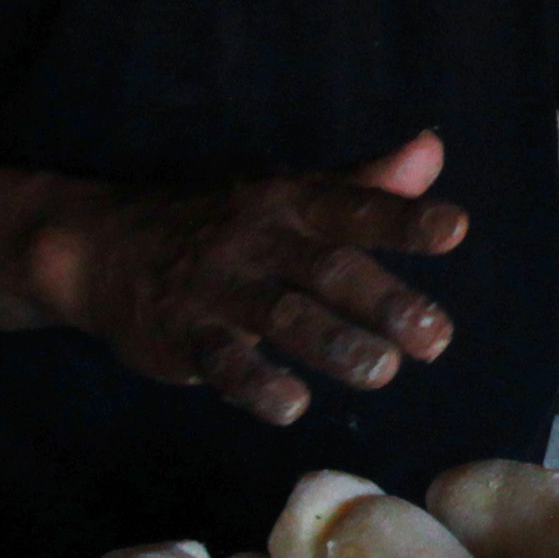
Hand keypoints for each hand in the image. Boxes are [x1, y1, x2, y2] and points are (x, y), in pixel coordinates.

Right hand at [29, 129, 468, 424]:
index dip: (403, 218)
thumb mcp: (290, 193)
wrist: (103, 245)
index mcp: (291, 201)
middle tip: (437, 338)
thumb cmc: (224, 222)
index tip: (455, 229)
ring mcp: (216, 287)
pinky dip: (255, 384)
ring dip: (333, 344)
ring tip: (383, 372)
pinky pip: (220, 360)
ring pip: (279, 315)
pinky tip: (292, 406)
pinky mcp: (181, 333)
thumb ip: (365, 184)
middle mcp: (258, 239)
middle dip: (383, 302)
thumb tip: (432, 151)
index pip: (353, 205)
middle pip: (325, 267)